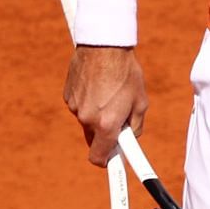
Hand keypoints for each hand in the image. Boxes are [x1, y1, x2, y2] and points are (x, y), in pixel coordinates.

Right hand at [63, 45, 147, 164]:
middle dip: (105, 133)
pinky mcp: (68, 95)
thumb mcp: (140, 102)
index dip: (106, 162)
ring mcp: (75, 107)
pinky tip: (97, 85)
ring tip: (109, 92)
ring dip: (96, 114)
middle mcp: (87, 119)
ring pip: (87, 121)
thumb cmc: (126, 73)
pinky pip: (79, 106)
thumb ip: (135, 126)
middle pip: (94, 139)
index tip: (112, 162)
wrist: (104, 46)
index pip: (99, 158)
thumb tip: (130, 138)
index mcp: (106, 125)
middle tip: (118, 118)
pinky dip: (87, 101)